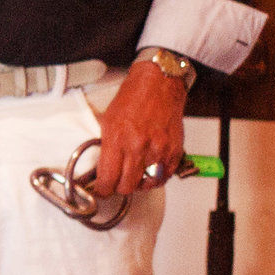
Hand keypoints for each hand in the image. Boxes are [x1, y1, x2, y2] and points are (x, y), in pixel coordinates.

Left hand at [86, 62, 190, 202]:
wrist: (159, 84)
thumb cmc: (134, 98)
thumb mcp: (108, 120)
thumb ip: (106, 146)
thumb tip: (101, 168)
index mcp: (117, 139)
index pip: (107, 179)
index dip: (102, 190)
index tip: (101, 190)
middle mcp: (138, 147)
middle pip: (127, 186)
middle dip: (118, 188)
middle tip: (116, 183)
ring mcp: (158, 150)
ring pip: (146, 184)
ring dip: (139, 184)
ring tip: (134, 176)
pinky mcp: (174, 150)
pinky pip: (165, 176)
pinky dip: (157, 177)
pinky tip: (150, 171)